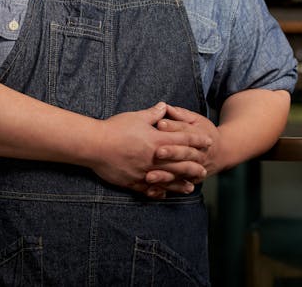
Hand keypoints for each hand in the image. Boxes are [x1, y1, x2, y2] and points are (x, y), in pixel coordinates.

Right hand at [87, 103, 211, 199]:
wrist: (95, 145)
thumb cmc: (115, 128)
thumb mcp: (136, 117)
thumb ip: (153, 114)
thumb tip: (164, 106)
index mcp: (156, 140)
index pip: (182, 140)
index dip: (196, 140)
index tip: (207, 142)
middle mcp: (154, 158)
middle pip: (180, 163)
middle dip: (194, 166)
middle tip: (204, 169)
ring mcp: (145, 171)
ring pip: (168, 180)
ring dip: (181, 183)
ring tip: (191, 187)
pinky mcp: (133, 181)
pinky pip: (150, 189)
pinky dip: (160, 192)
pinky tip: (166, 195)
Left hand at [146, 104, 219, 192]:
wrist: (222, 152)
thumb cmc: (202, 132)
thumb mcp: (195, 120)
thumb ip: (180, 114)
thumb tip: (165, 106)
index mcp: (200, 136)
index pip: (186, 131)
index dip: (173, 127)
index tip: (159, 124)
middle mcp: (199, 154)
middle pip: (185, 153)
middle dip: (171, 153)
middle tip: (157, 152)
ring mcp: (196, 170)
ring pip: (180, 173)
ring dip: (165, 176)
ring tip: (149, 177)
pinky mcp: (190, 181)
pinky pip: (177, 187)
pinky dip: (165, 190)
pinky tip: (152, 191)